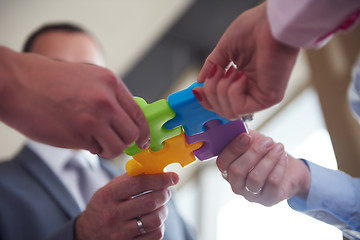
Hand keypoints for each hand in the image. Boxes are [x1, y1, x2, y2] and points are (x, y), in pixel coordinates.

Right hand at [0, 47, 149, 157]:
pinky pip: (97, 150)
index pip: (139, 114)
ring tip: (95, 141)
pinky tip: (81, 139)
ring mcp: (93, 118)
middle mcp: (107, 100)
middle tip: (114, 142)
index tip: (142, 140)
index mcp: (111, 83)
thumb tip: (126, 117)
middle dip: (125, 142)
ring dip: (109, 148)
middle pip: (133, 133)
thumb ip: (110, 96)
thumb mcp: (89, 77)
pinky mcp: (78, 134)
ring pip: (118, 146)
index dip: (143, 131)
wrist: (17, 83)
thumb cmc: (49, 81)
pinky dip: (93, 149)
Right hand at [75, 172, 178, 239]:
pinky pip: (155, 235)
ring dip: (164, 210)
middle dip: (165, 194)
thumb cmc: (103, 206)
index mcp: (108, 196)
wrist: (87, 234)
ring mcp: (121, 233)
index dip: (160, 179)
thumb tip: (156, 169)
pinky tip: (154, 220)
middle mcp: (113, 215)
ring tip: (160, 206)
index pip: (139, 183)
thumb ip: (130, 178)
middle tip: (166, 191)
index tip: (173, 177)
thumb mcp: (109, 189)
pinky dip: (159, 225)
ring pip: (155, 219)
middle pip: (150, 202)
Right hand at [195, 2, 298, 118]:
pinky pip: (239, 108)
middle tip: (215, 73)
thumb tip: (198, 84)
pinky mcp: (268, 99)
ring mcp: (260, 96)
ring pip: (229, 112)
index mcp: (243, 80)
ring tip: (231, 70)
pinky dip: (233, 91)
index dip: (206, 99)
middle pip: (222, 111)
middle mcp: (252, 91)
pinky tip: (241, 75)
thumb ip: (211, 68)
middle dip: (210, 93)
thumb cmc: (254, 29)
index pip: (221, 103)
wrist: (271, 22)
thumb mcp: (224, 49)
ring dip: (221, 89)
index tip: (197, 89)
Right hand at [216, 130, 310, 206]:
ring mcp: (250, 195)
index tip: (246, 136)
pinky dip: (279, 167)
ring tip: (278, 148)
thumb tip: (236, 125)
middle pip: (237, 171)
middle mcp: (236, 184)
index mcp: (228, 170)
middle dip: (254, 153)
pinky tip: (283, 158)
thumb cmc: (266, 154)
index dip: (233, 148)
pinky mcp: (267, 200)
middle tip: (268, 141)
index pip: (222, 162)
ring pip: (255, 178)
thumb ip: (242, 133)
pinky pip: (272, 183)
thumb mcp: (253, 140)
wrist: (290, 169)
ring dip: (269, 159)